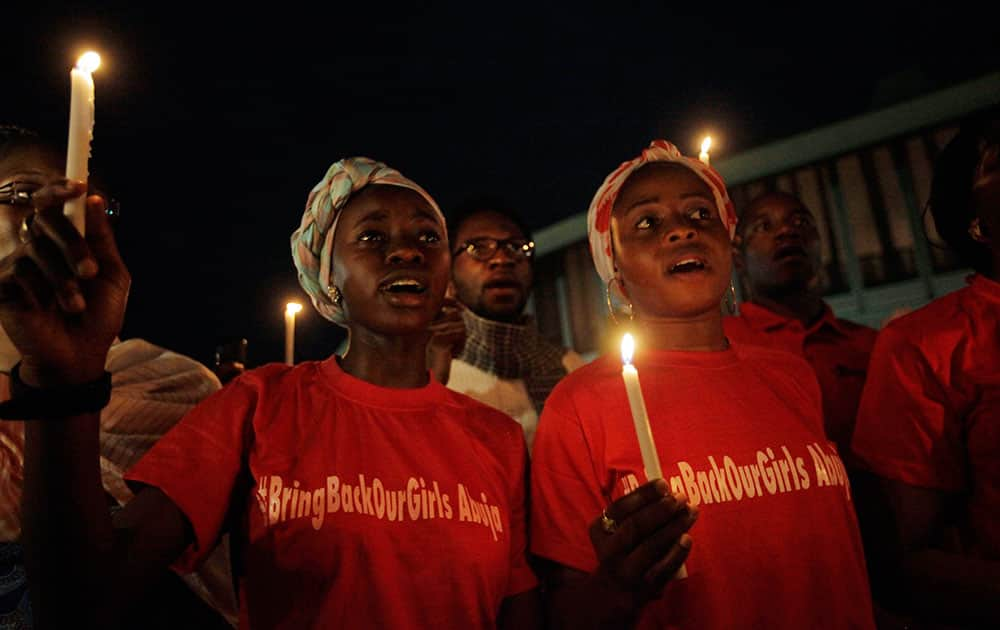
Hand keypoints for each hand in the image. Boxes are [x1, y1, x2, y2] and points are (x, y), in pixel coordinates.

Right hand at [0, 180, 130, 386]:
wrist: (80, 354)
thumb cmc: (98, 315)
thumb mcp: (112, 275)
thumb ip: (102, 239)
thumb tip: (93, 198)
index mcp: (66, 241)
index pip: (55, 204)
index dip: (60, 189)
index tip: (78, 187)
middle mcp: (39, 245)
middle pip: (46, 218)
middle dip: (73, 244)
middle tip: (89, 271)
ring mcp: (18, 263)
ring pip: (36, 247)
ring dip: (62, 278)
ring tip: (75, 305)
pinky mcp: (2, 283)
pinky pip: (19, 270)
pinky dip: (41, 290)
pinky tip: (47, 308)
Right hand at [426, 297, 465, 383]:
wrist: (429, 383)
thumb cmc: (436, 362)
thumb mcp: (440, 340)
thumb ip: (445, 324)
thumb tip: (458, 308)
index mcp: (421, 321)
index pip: (438, 302)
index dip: (450, 301)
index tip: (458, 306)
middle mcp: (424, 323)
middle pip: (454, 314)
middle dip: (459, 330)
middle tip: (453, 346)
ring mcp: (430, 330)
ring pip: (460, 324)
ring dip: (461, 339)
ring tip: (452, 352)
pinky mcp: (439, 339)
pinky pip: (461, 333)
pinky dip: (461, 346)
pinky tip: (453, 356)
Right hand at [589, 479, 696, 605]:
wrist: (613, 592)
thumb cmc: (622, 550)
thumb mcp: (617, 530)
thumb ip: (635, 511)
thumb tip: (666, 491)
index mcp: (599, 531)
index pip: (620, 508)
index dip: (642, 495)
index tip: (663, 484)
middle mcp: (609, 551)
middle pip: (635, 526)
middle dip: (660, 509)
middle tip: (680, 498)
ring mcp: (627, 571)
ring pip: (651, 546)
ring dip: (674, 526)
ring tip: (691, 512)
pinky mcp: (644, 587)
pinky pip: (664, 568)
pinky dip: (677, 552)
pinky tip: (688, 538)